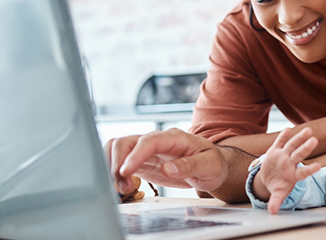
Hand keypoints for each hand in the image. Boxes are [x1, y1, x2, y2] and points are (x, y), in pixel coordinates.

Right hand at [105, 128, 229, 194]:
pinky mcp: (142, 161)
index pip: (149, 141)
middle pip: (126, 142)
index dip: (135, 155)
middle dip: (117, 163)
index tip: (125, 171)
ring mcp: (147, 150)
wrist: (213, 165)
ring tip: (122, 188)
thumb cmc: (213, 162)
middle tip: (123, 187)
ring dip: (112, 167)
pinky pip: (120, 161)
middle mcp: (157, 140)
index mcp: (175, 138)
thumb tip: (168, 169)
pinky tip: (121, 187)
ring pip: (118, 149)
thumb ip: (189, 166)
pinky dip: (114, 172)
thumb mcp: (209, 165)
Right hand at [253, 128, 320, 213]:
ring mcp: (283, 156)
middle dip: (306, 148)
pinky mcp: (275, 150)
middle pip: (299, 155)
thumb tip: (272, 212)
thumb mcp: (277, 194)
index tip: (319, 165)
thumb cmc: (277, 185)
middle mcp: (290, 164)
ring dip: (299, 138)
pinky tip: (288, 129)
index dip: (310, 169)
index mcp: (293, 175)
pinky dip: (283, 136)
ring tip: (308, 130)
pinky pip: (280, 142)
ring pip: (292, 145)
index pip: (303, 172)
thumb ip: (276, 201)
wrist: (268, 177)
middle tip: (315, 140)